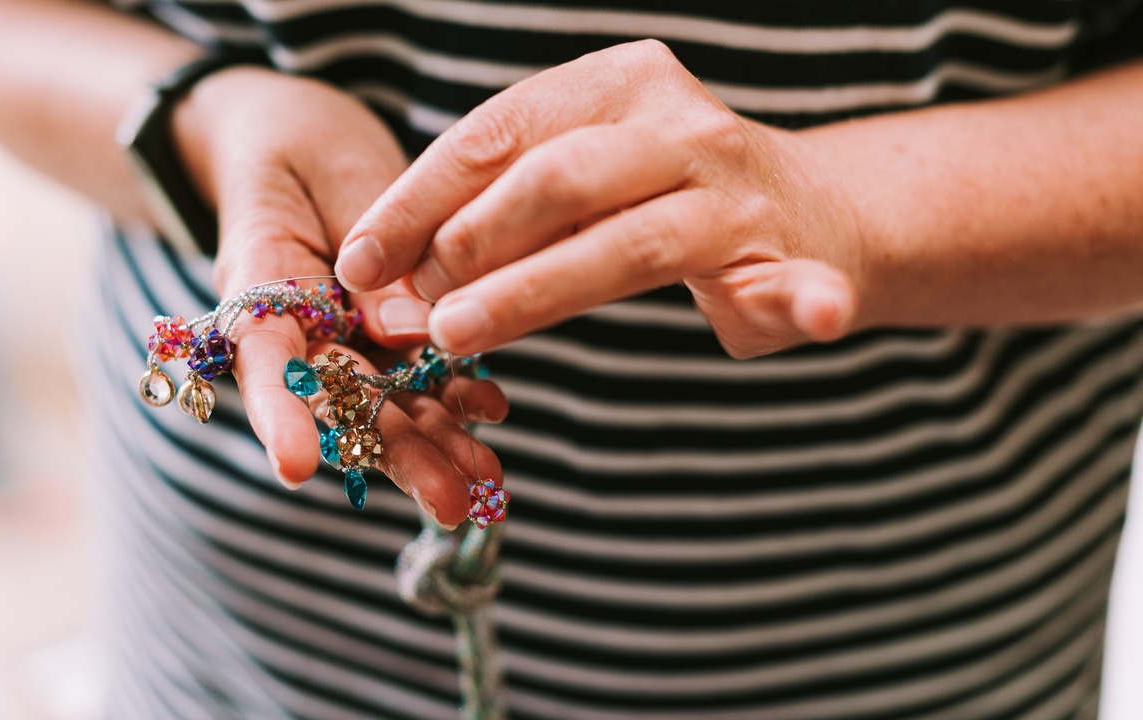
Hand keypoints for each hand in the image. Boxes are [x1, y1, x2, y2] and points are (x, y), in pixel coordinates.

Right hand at [172, 67, 505, 524]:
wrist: (294, 136)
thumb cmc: (293, 147)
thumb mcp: (326, 176)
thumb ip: (363, 252)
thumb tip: (409, 332)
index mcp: (258, 291)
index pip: (264, 361)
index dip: (279, 415)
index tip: (296, 469)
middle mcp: (301, 332)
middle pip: (344, 403)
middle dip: (398, 455)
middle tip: (451, 505)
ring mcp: (346, 338)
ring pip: (388, 402)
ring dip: (438, 445)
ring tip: (487, 484)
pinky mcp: (388, 330)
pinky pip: (421, 371)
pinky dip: (456, 394)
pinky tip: (491, 411)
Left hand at [336, 40, 864, 358]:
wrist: (813, 210)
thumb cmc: (661, 200)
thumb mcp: (576, 183)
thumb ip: (502, 215)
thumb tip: (392, 278)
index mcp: (612, 85)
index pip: (495, 134)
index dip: (416, 200)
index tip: (357, 262)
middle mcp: (677, 124)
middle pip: (555, 178)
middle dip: (470, 243)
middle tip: (410, 309)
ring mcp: (737, 189)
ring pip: (630, 242)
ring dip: (538, 290)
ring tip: (461, 336)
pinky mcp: (791, 256)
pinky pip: (795, 282)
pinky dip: (801, 300)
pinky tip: (810, 314)